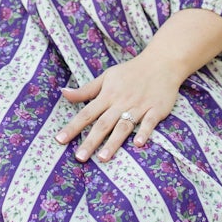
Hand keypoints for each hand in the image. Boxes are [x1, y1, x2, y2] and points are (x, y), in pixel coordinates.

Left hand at [56, 47, 182, 162]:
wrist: (161, 62)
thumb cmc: (131, 72)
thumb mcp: (106, 77)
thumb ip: (86, 90)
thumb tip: (63, 93)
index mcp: (108, 95)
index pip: (86, 113)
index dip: (73, 126)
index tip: (60, 140)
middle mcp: (121, 102)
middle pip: (103, 124)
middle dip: (91, 141)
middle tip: (80, 158)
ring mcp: (139, 106)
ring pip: (124, 126)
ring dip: (113, 142)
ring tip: (103, 158)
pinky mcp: (156, 109)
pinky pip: (150, 122)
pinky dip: (144, 132)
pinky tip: (138, 144)